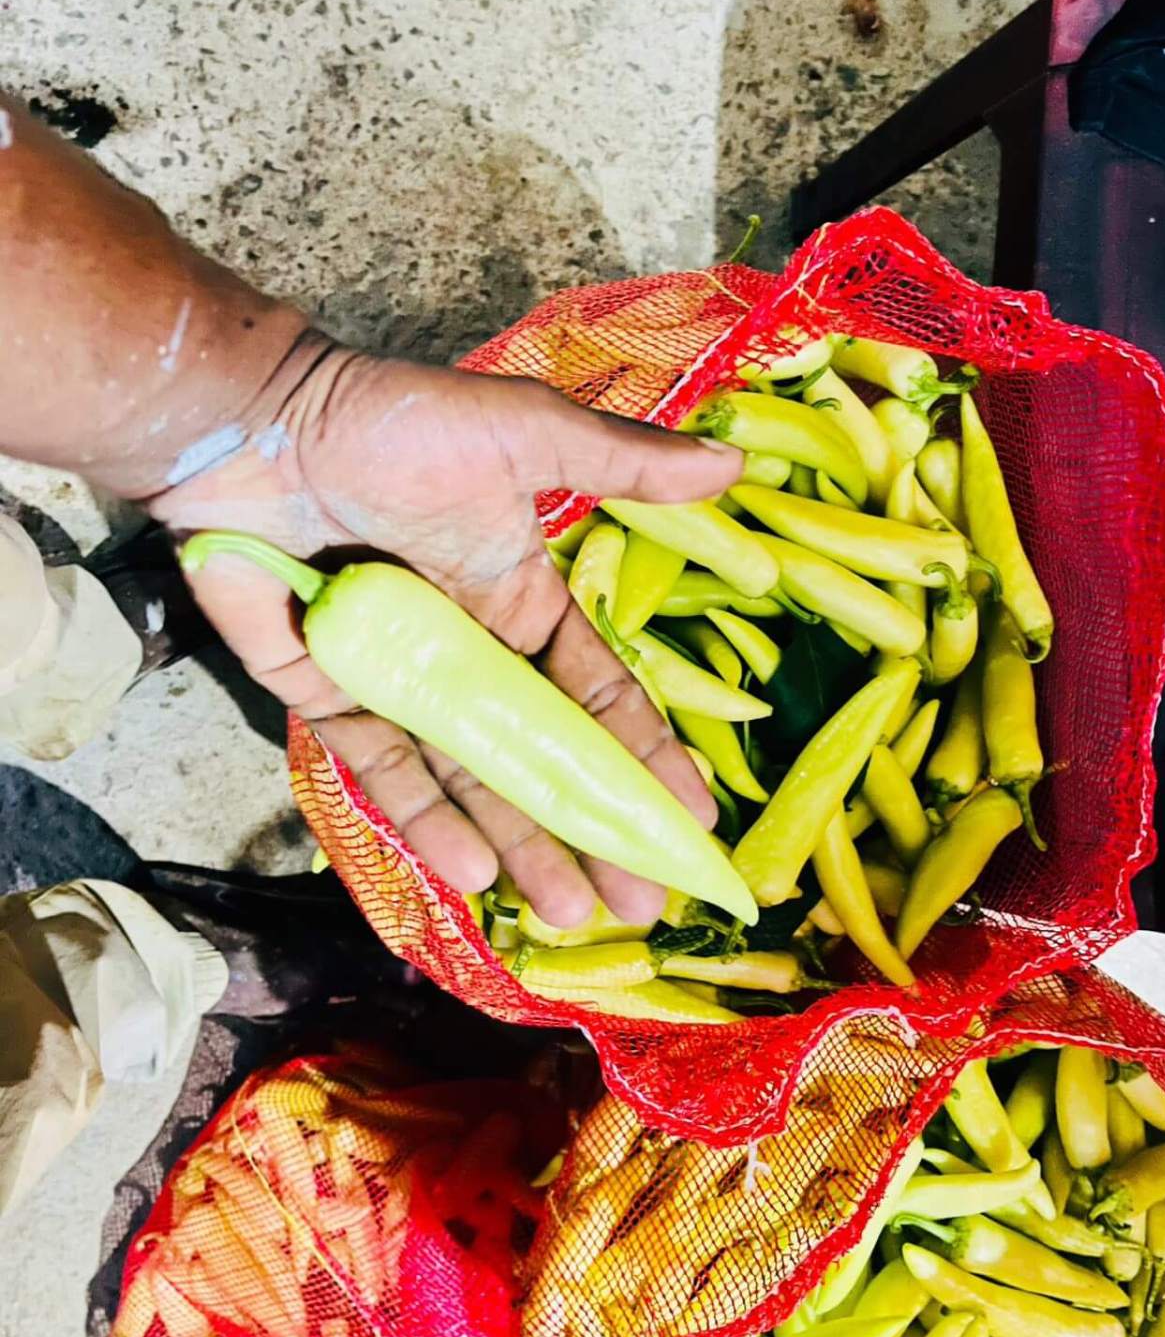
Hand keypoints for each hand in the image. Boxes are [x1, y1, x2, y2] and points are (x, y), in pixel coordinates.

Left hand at [153, 344, 741, 928]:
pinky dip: (426, 821)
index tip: (690, 821)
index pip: (598, 696)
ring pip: (472, 784)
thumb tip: (734, 462)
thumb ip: (622, 463)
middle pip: (542, 760)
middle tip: (640, 902)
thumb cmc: (394, 424)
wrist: (257, 427)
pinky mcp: (334, 702)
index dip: (646, 757)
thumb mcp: (523, 433)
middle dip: (593, 829)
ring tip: (569, 912)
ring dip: (522, 846)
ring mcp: (403, 685)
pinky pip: (387, 772)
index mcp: (521, 601)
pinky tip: (473, 873)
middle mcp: (470, 655)